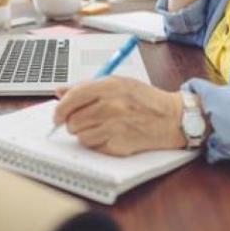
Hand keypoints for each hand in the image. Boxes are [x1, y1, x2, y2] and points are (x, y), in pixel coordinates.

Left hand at [53, 76, 186, 155]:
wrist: (172, 118)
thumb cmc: (145, 100)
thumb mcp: (119, 83)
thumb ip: (87, 86)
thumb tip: (60, 91)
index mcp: (110, 86)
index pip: (73, 98)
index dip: (61, 108)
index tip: (57, 115)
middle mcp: (112, 106)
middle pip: (73, 120)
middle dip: (73, 122)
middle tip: (84, 121)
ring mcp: (115, 127)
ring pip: (80, 136)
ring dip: (85, 133)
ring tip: (101, 127)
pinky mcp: (119, 145)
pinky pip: (94, 147)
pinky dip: (97, 143)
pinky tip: (109, 135)